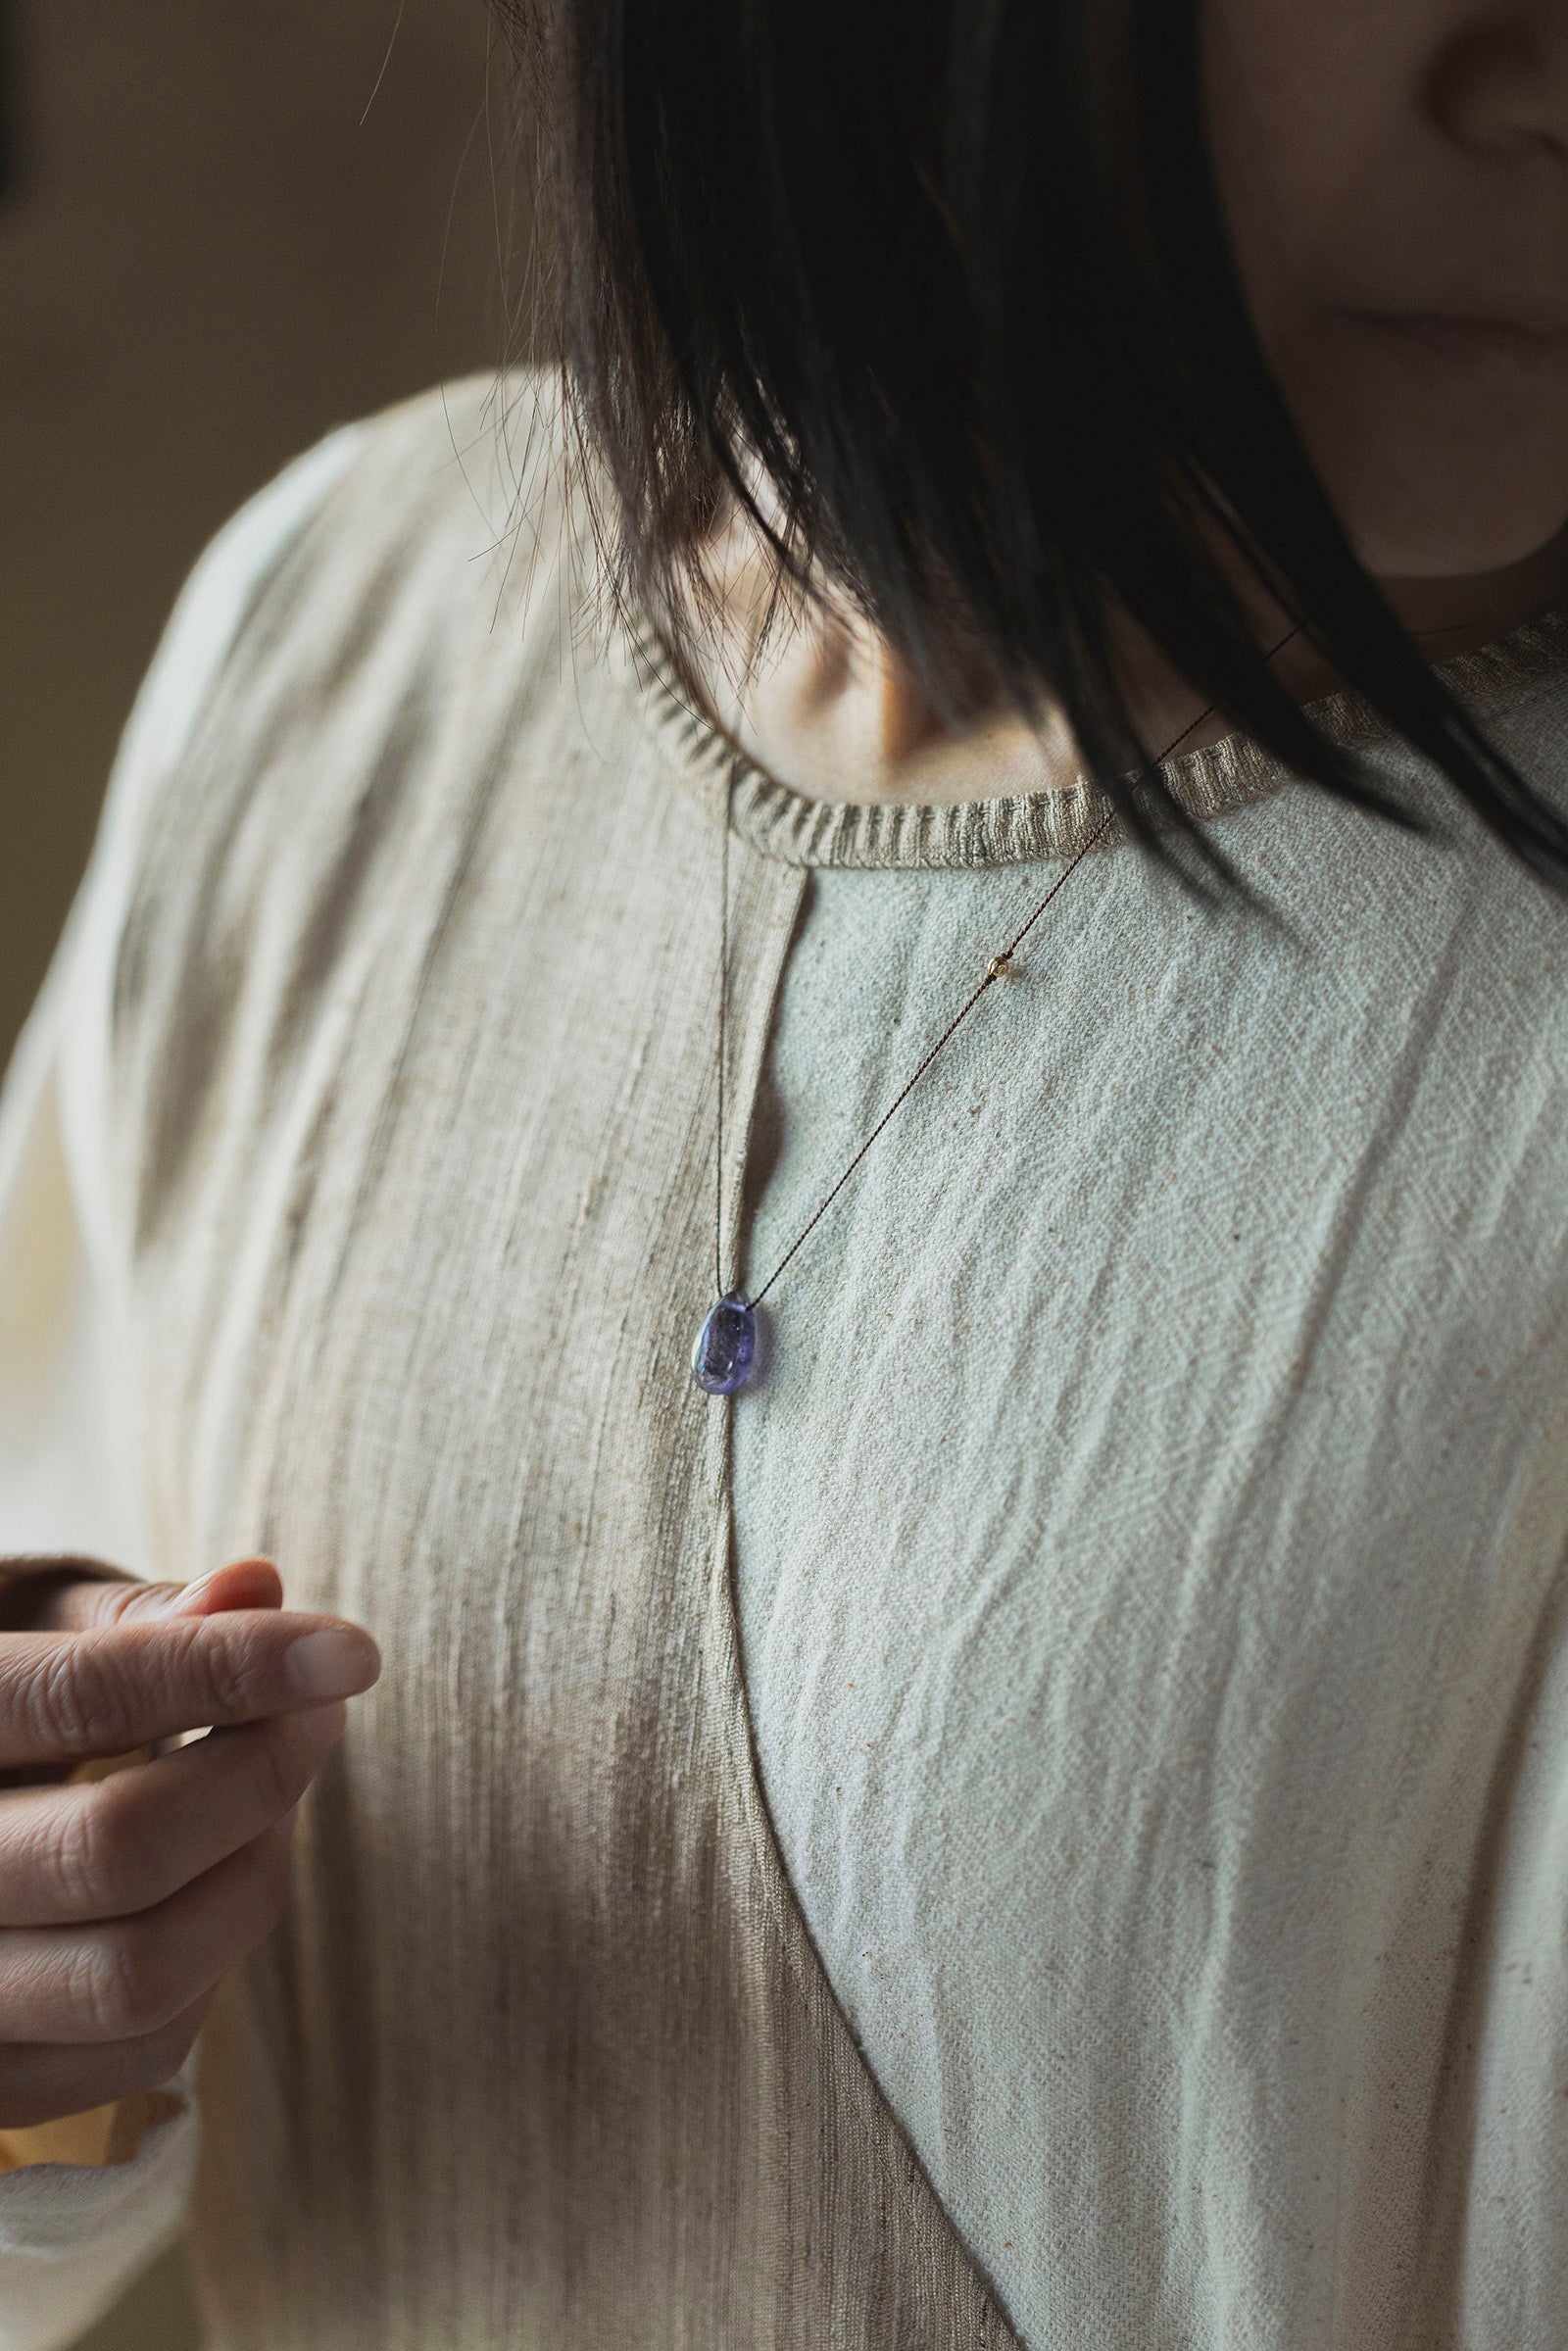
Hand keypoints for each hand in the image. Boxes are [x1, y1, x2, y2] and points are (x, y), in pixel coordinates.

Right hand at [0, 1556, 378, 2126]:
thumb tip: (253, 1588)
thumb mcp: (32, 1626)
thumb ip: (138, 1614)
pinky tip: (220, 1881)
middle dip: (258, 1775)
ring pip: (140, 1972)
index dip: (233, 1667)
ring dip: (252, 1874)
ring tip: (275, 1800)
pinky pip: (143, 2050)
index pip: (83, 1698)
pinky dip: (217, 1964)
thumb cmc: (3, 1697)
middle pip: (119, 1848)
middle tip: (319, 1717)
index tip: (354, 1651)